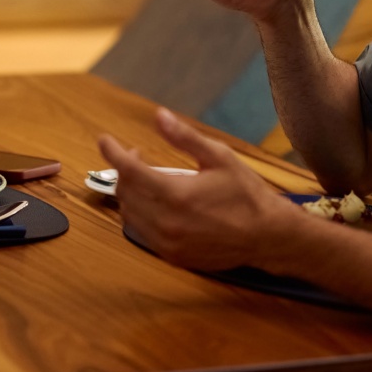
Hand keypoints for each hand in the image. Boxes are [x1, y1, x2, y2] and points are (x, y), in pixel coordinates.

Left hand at [96, 108, 305, 272]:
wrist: (267, 237)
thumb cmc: (246, 194)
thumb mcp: (219, 157)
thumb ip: (184, 137)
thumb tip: (158, 115)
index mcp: (176, 195)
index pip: (129, 171)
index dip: (113, 152)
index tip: (105, 139)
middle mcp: (166, 223)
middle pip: (125, 192)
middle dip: (124, 169)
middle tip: (138, 155)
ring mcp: (167, 243)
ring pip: (130, 214)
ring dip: (130, 192)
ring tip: (147, 178)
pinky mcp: (172, 256)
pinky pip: (142, 232)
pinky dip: (140, 213)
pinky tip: (156, 202)